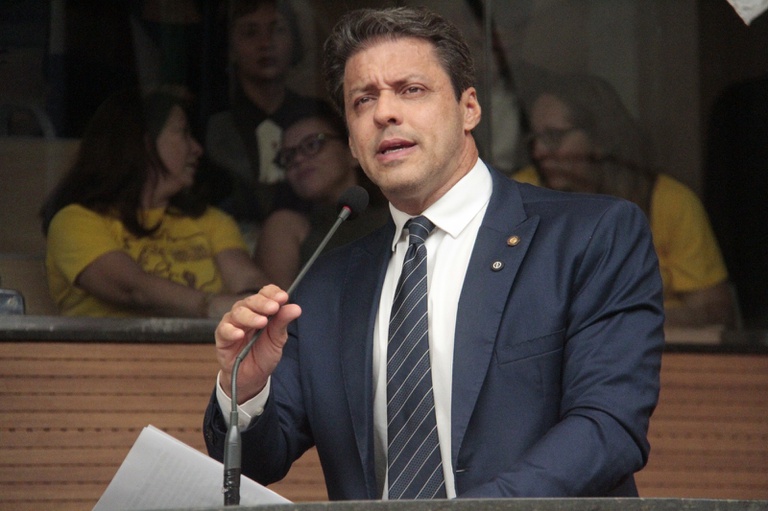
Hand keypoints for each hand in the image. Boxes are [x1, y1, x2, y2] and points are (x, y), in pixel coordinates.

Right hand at [215, 285, 301, 403]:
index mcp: (261, 310)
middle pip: (251, 301)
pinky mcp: (222, 336)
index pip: (265, 293)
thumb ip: (283, 322)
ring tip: (261, 322)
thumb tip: (296, 308)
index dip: (273, 293)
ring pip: (238, 313)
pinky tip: (240, 334)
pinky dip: (231, 331)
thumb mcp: (277, 339)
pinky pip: (224, 330)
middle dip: (263, 303)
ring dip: (250, 316)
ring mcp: (233, 323)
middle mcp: (246, 312)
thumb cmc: (264, 354)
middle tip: (273, 308)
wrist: (252, 377)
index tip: (283, 298)